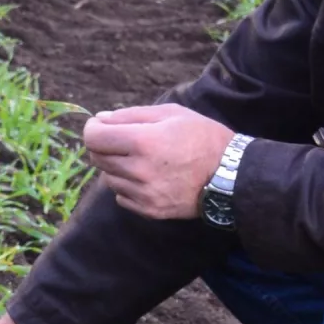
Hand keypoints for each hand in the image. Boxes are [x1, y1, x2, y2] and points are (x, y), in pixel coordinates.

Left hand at [83, 103, 235, 219]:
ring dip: (116, 167)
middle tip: (124, 140)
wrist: (230, 175)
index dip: (93, 128)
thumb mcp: (171, 113)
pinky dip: (127, 186)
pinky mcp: (149, 210)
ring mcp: (143, 194)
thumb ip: (131, 115)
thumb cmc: (202, 137)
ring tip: (141, 160)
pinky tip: (148, 177)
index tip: (101, 126)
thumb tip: (101, 120)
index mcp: (142, 141)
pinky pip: (121, 196)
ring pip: (108, 178)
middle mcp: (138, 170)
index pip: (94, 137)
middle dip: (105, 146)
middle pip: (97, 158)